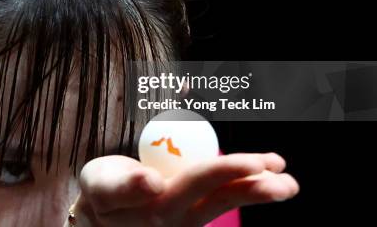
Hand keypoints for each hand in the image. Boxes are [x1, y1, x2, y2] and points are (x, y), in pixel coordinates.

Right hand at [68, 152, 298, 225]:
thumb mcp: (100, 187)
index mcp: (154, 206)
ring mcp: (186, 220)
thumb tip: (154, 183)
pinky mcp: (192, 217)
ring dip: (256, 190)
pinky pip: (222, 201)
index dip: (222, 172)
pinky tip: (269, 180)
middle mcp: (175, 217)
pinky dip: (247, 189)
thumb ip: (123, 186)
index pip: (192, 183)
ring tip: (286, 182)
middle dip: (247, 180)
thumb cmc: (100, 195)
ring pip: (224, 201)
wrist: (99, 218)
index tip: (252, 167)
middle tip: (274, 166)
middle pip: (216, 194)